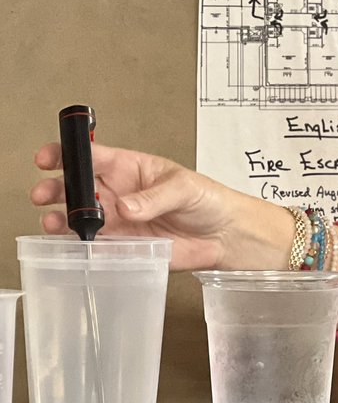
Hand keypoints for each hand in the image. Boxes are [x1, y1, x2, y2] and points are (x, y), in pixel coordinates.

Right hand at [30, 142, 288, 271]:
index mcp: (130, 168)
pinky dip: (81, 248)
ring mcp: (117, 221)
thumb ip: (155, 196)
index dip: (66, 154)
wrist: (226, 236)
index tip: (49, 158)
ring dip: (60, 219)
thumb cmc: (209, 201)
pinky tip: (77, 247)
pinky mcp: (123, 247)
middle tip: (47, 194)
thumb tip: (126, 205)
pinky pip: (95, 248)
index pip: (92, 156)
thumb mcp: (185, 188)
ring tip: (55, 222)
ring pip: (77, 218)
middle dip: (55, 188)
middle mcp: (117, 193)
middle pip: (75, 187)